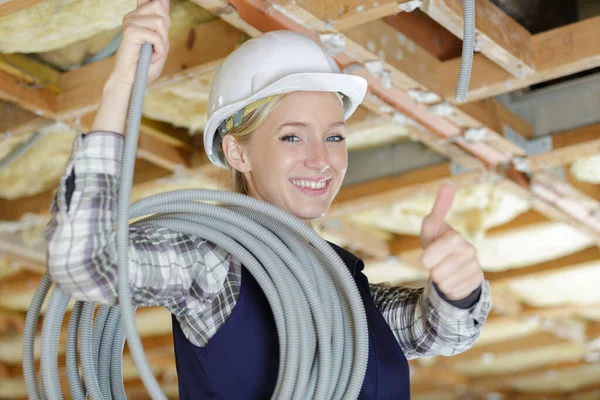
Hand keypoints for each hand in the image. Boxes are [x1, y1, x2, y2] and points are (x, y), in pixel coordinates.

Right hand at [110, 0, 170, 86]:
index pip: (153, 0)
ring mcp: (130, 22)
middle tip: (157, 44)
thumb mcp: (160, 40)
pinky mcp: (130, 31)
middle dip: (165, 27)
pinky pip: (157, 36)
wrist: (132, 81)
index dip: (162, 4)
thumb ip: (163, 20)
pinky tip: (150, 57)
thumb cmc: (146, 64)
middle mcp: (132, 16)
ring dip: (162, 41)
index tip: (160, 22)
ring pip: (160, 21)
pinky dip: (159, 50)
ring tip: (153, 52)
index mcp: (138, 16)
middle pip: (159, 5)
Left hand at [419, 183, 483, 300]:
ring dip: (440, 280)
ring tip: (444, 270)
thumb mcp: (431, 228)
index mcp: (456, 238)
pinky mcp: (477, 282)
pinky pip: (453, 292)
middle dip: (432, 271)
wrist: (452, 264)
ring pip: (445, 284)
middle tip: (436, 263)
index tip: (426, 259)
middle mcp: (470, 252)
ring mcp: (475, 268)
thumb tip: (449, 184)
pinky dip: (448, 289)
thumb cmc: (438, 243)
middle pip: (438, 273)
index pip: (433, 256)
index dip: (428, 258)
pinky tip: (452, 279)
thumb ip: (438, 209)